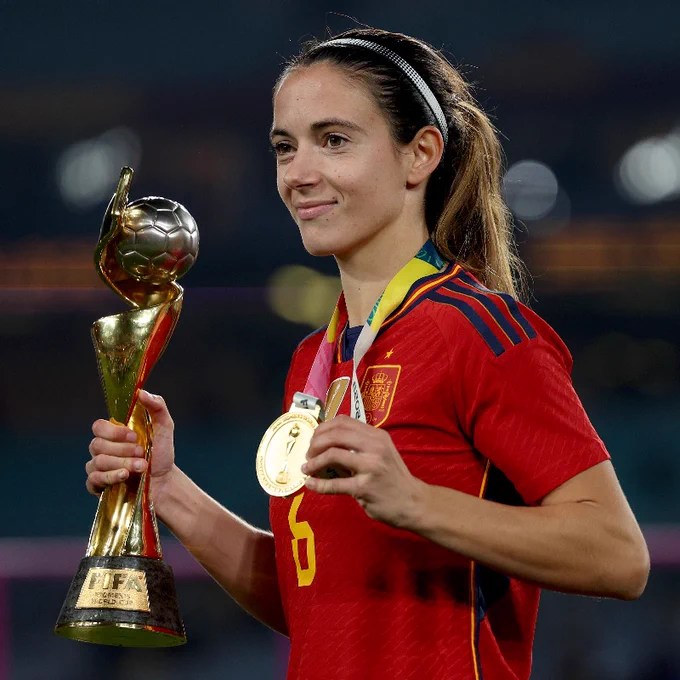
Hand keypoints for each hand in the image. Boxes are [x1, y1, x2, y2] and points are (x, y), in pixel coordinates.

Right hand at [86, 390, 175, 500]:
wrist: (164, 481)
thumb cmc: (161, 453)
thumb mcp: (164, 426)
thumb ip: (157, 406)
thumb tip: (140, 392)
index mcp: (114, 433)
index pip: (98, 427)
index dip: (114, 432)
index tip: (134, 436)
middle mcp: (102, 449)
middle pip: (97, 445)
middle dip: (122, 450)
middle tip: (142, 452)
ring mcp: (98, 467)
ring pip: (97, 462)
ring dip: (123, 463)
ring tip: (142, 466)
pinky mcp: (98, 485)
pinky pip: (93, 480)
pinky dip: (111, 477)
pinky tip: (125, 476)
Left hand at [302, 415, 424, 527]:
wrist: (413, 502)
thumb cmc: (391, 477)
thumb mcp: (379, 453)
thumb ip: (357, 445)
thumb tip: (324, 441)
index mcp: (377, 435)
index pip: (343, 421)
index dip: (323, 428)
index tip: (314, 438)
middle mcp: (375, 446)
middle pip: (335, 434)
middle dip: (315, 443)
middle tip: (308, 454)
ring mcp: (371, 466)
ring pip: (332, 454)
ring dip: (314, 462)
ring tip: (307, 468)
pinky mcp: (365, 487)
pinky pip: (334, 484)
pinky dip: (318, 484)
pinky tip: (310, 484)